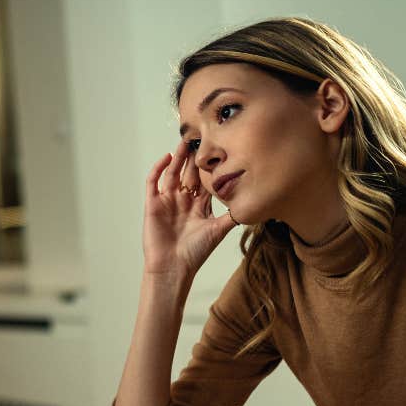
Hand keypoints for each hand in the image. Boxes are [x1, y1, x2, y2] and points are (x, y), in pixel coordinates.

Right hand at [143, 140, 236, 277]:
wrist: (173, 267)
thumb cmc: (195, 252)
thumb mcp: (219, 230)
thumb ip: (233, 215)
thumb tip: (253, 204)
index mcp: (198, 205)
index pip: (204, 180)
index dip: (209, 166)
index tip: (218, 149)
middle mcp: (183, 200)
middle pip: (188, 173)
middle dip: (193, 157)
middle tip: (200, 138)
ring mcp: (167, 201)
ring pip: (172, 173)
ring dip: (177, 158)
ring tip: (184, 143)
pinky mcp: (153, 204)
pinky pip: (153, 182)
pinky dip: (158, 169)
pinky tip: (167, 158)